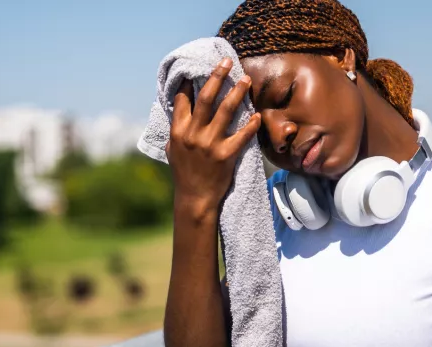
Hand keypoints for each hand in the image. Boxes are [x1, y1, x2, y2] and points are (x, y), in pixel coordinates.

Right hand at [166, 57, 261, 216]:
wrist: (195, 198)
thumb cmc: (185, 173)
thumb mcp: (174, 149)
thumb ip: (177, 129)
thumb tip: (178, 109)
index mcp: (178, 131)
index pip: (182, 99)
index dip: (189, 81)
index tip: (197, 67)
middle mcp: (193, 134)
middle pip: (206, 98)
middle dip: (217, 77)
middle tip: (227, 62)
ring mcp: (209, 145)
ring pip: (225, 111)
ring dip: (237, 92)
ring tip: (246, 79)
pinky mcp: (225, 156)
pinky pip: (241, 136)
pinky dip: (251, 125)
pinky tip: (258, 116)